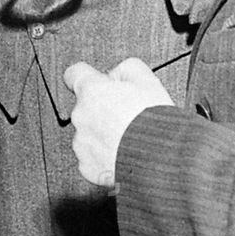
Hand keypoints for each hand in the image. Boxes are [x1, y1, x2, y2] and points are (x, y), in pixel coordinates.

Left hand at [63, 57, 173, 186]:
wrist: (160, 161)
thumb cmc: (154, 122)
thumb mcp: (147, 80)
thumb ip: (125, 69)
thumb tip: (116, 75)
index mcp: (92, 91)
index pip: (74, 74)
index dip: (88, 77)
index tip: (96, 82)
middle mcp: (80, 116)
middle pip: (85, 107)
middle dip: (102, 110)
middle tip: (126, 116)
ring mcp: (82, 143)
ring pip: (89, 134)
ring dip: (103, 135)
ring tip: (129, 139)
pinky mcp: (87, 167)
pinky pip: (92, 158)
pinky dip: (104, 157)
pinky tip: (124, 154)